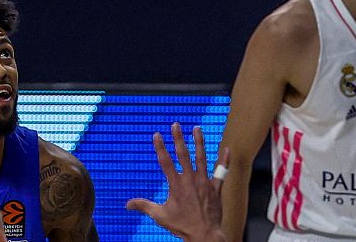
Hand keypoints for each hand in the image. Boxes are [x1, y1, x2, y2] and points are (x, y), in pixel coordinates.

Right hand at [126, 124, 228, 241]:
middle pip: (183, 155)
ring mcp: (204, 182)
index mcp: (176, 185)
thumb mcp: (159, 216)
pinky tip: (227, 149)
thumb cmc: (181, 225)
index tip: (156, 135)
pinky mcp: (216, 188)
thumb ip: (144, 206)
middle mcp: (190, 180)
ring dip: (199, 142)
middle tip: (176, 125)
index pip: (165, 162)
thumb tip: (127, 204)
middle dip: (178, 139)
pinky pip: (221, 172)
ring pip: (202, 158)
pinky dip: (225, 161)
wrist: (203, 233)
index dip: (160, 148)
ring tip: (197, 128)